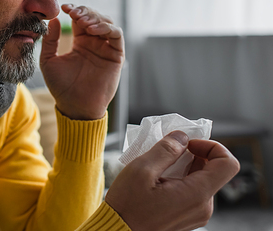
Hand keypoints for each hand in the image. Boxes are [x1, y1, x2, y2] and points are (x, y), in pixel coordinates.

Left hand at [40, 4, 124, 119]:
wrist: (75, 106)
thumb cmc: (61, 87)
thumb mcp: (49, 61)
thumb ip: (50, 41)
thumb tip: (55, 20)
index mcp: (80, 42)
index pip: (80, 18)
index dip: (74, 9)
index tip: (64, 7)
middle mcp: (95, 42)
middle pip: (95, 17)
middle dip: (85, 11)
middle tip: (75, 13)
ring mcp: (106, 48)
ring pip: (107, 23)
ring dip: (95, 17)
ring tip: (83, 21)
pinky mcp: (116, 55)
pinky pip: (116, 35)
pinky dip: (106, 28)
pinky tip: (93, 30)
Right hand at [105, 131, 239, 230]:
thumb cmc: (127, 206)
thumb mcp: (141, 170)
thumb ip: (165, 150)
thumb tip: (182, 137)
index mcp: (196, 194)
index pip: (228, 164)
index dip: (212, 146)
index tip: (188, 144)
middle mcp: (202, 207)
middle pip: (212, 170)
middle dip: (192, 155)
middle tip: (167, 150)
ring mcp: (196, 214)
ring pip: (201, 180)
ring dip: (184, 166)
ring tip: (158, 166)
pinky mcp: (187, 217)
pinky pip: (192, 191)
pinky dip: (179, 179)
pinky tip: (158, 179)